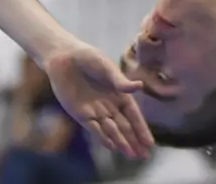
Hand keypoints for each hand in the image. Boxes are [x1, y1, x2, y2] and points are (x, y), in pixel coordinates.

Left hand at [43, 45, 153, 160]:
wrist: (65, 58)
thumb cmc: (89, 58)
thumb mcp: (106, 67)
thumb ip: (120, 81)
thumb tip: (139, 87)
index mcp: (119, 93)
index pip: (134, 115)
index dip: (142, 129)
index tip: (150, 143)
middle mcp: (109, 105)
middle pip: (125, 127)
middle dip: (135, 141)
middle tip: (144, 156)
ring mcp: (95, 111)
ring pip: (111, 131)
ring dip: (121, 142)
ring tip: (131, 155)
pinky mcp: (80, 114)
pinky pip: (94, 129)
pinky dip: (103, 138)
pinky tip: (113, 146)